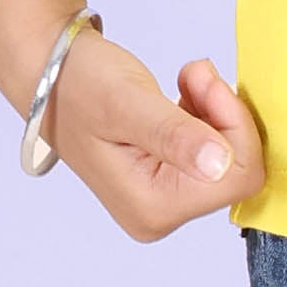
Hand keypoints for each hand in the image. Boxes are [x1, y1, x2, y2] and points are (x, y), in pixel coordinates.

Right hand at [40, 31, 267, 241]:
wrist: (50, 72)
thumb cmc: (78, 84)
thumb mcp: (127, 104)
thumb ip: (174, 136)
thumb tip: (219, 166)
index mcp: (151, 207)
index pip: (235, 179)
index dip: (234, 126)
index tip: (206, 82)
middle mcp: (159, 214)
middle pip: (235, 171)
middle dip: (226, 116)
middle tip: (196, 73)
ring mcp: (163, 199)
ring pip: (230, 158)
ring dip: (217, 110)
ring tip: (187, 78)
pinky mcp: (168, 178)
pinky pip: (216, 152)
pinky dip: (209, 115)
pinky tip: (184, 91)